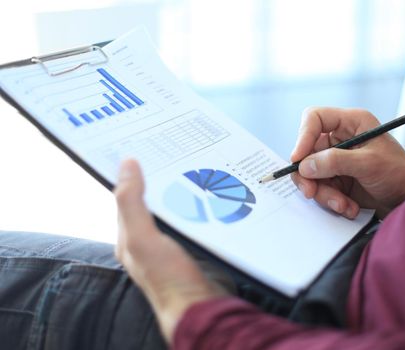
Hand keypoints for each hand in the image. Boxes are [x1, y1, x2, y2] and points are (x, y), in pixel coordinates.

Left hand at [114, 159, 225, 343]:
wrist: (201, 306)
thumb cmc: (166, 277)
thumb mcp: (142, 238)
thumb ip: (131, 202)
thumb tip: (126, 164)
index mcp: (131, 235)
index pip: (130, 196)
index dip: (135, 173)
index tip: (148, 148)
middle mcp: (152, 237)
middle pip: (158, 199)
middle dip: (167, 179)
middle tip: (181, 152)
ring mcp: (176, 241)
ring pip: (181, 207)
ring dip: (190, 191)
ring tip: (202, 166)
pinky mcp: (197, 245)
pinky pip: (199, 218)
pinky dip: (205, 205)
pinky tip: (216, 193)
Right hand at [290, 107, 404, 218]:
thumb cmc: (399, 173)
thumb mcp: (369, 163)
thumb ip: (336, 162)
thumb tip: (305, 165)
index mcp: (350, 123)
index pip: (314, 119)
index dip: (303, 136)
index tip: (298, 159)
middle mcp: (340, 140)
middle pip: (307, 152)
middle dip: (310, 176)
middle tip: (312, 192)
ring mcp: (337, 161)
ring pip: (311, 175)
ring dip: (324, 194)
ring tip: (343, 205)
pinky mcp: (337, 180)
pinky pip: (321, 190)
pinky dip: (332, 202)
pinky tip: (349, 208)